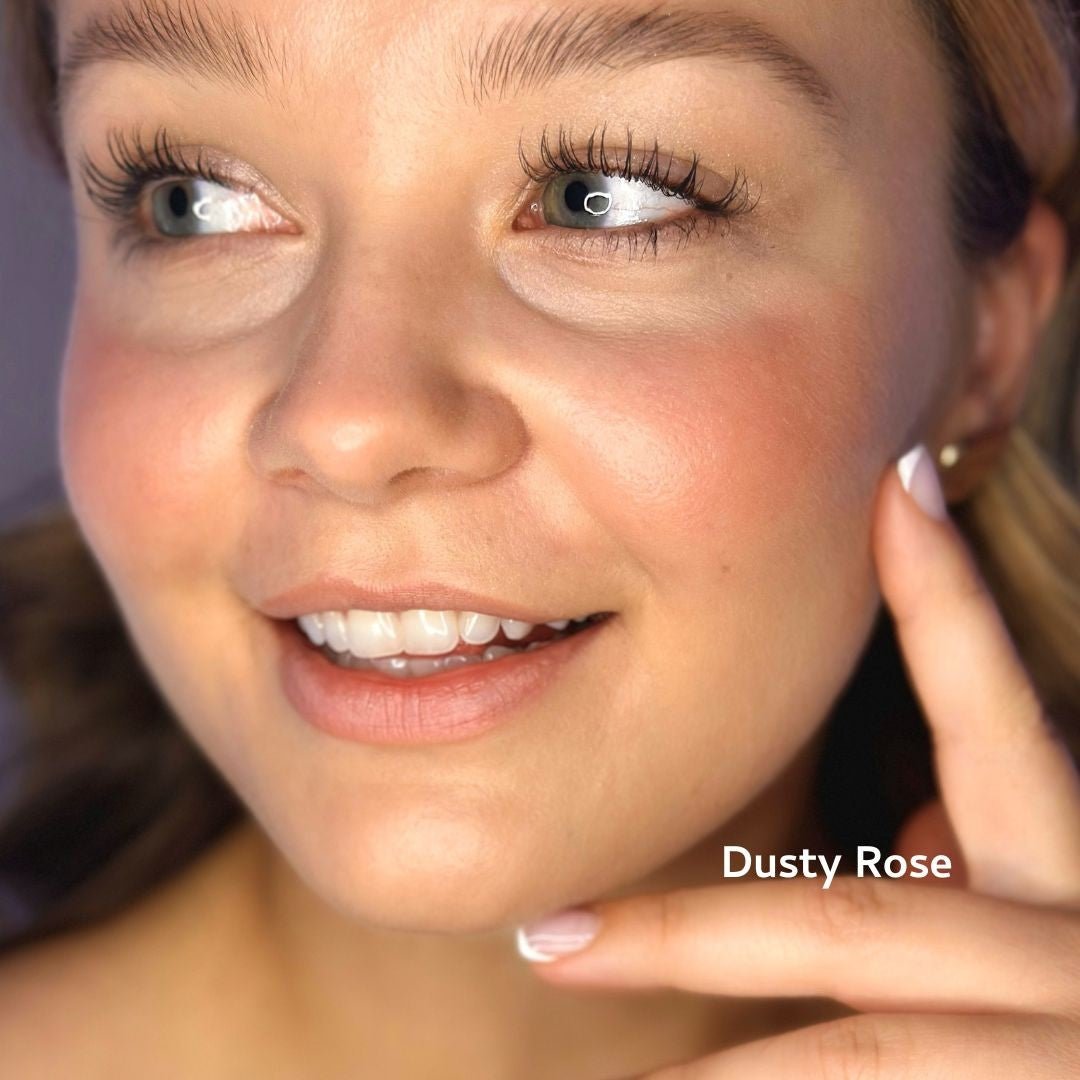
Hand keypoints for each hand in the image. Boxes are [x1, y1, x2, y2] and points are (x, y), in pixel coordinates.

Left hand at [515, 443, 1079, 1076]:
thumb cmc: (1054, 1027)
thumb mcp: (1033, 929)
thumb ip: (969, 868)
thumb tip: (915, 817)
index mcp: (1066, 872)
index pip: (997, 709)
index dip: (948, 596)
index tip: (893, 483)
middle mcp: (1074, 955)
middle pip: (847, 926)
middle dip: (684, 937)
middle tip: (547, 941)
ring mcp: (1056, 1053)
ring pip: (852, 1064)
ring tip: (588, 1046)